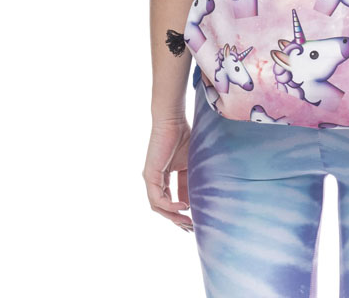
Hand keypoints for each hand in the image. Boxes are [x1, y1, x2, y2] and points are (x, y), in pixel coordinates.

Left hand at [143, 118, 193, 232]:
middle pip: (164, 208)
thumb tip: (198, 198)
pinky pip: (158, 199)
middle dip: (178, 220)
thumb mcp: (190, 163)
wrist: (172, 120)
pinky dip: (170, 205)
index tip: (195, 222)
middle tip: (192, 228)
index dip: (183, 212)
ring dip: (173, 217)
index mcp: (163, 177)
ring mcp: (151, 179)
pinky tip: (184, 207)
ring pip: (159, 207)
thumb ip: (190, 180)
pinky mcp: (150, 176)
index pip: (171, 200)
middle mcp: (154, 180)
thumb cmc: (183, 135)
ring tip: (188, 222)